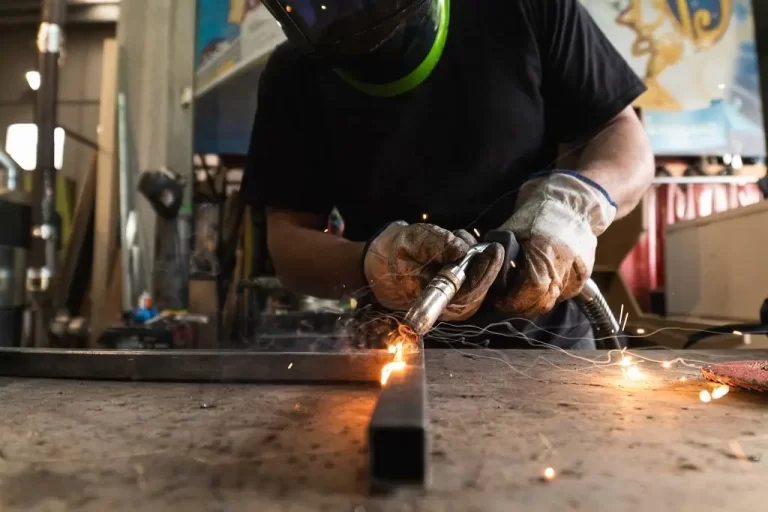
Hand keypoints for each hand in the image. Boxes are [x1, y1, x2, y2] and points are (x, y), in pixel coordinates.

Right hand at [363, 222, 503, 320]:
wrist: (382, 262)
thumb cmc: (394, 254)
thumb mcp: (410, 241)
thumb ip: (436, 244)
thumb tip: (462, 249)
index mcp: (432, 300)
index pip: (468, 295)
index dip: (484, 274)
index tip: (494, 251)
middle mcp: (447, 306)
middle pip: (479, 290)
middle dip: (483, 263)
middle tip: (479, 242)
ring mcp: (453, 300)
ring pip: (479, 281)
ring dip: (475, 257)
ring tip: (457, 239)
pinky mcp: (458, 291)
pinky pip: (475, 276)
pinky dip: (471, 257)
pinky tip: (457, 245)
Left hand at [493, 172, 616, 317]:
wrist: (572, 204)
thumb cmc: (537, 213)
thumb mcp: (512, 230)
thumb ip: (500, 256)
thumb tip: (487, 276)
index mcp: (545, 250)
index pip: (531, 289)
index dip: (512, 300)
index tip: (499, 299)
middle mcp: (565, 265)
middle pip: (542, 302)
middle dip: (520, 306)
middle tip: (506, 300)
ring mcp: (577, 272)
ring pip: (552, 301)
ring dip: (534, 300)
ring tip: (521, 290)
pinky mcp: (583, 277)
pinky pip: (562, 294)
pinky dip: (548, 293)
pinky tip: (540, 281)